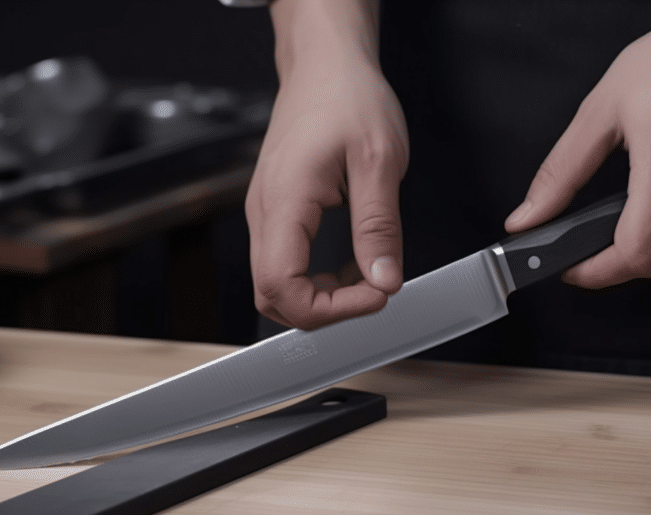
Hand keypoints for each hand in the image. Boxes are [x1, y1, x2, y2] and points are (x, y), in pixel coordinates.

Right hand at [245, 57, 407, 329]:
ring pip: (276, 284)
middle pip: (271, 297)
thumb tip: (385, 280)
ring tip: (367, 275)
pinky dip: (317, 277)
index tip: (376, 294)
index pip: (283, 287)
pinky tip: (352, 262)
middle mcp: (265, 212)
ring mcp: (265, 213)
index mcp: (285, 201)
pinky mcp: (275, 212)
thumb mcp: (379, 161)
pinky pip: (285, 263)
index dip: (330, 309)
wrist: (324, 67)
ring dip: (322, 296)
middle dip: (324, 311)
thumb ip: (379, 227)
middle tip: (373, 291)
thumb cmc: (348, 98)